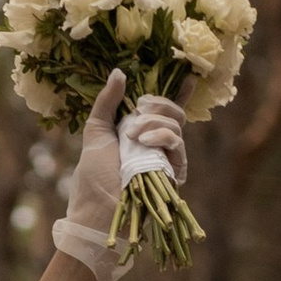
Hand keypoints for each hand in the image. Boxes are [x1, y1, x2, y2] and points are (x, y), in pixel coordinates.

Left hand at [62, 67, 185, 238]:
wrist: (96, 208)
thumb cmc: (92, 175)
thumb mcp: (96, 131)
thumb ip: (107, 101)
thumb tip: (119, 72)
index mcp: (140, 131)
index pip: (164, 109)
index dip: (177, 92)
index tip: (188, 74)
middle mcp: (156, 143)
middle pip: (174, 113)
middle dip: (159, 104)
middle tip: (139, 107)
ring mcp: (166, 158)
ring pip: (177, 125)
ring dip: (154, 122)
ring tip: (132, 134)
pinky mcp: (173, 172)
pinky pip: (177, 144)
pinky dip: (162, 136)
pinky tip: (144, 141)